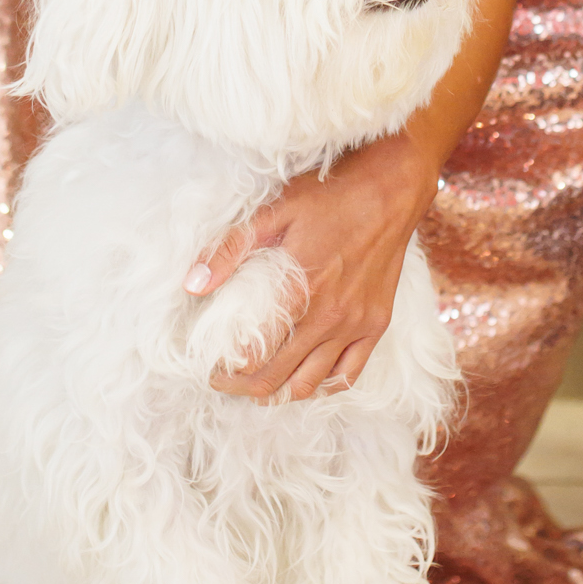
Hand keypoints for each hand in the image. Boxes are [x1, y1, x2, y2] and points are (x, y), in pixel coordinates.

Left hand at [191, 131, 437, 400]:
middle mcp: (328, 316)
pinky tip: (303, 380)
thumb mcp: (274, 211)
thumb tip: (191, 285)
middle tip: (222, 381)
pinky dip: (322, 387)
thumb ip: (230, 249)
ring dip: (278, 393)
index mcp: (299, 291)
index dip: (225, 369)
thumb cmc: (329, 196)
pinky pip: (348, 375)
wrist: (391, 190)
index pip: (253, 354)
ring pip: (310, 384)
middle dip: (242, 387)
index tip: (208, 365)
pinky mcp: (376, 325)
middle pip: (276, 376)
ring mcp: (355, 325)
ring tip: (256, 387)